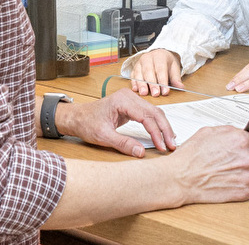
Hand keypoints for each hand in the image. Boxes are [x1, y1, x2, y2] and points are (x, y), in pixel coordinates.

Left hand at [58, 87, 177, 155]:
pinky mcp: (132, 106)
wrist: (77, 117)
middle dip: (164, 130)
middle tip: (171, 145)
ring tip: (170, 142)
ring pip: (154, 112)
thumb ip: (123, 144)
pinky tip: (162, 135)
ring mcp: (131, 100)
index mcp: (122, 100)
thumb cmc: (87, 123)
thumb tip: (140, 152)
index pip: (146, 117)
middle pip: (155, 112)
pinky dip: (157, 125)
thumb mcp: (103, 136)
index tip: (162, 146)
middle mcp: (129, 96)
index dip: (156, 133)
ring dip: (163, 127)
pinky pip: (149, 114)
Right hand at [129, 49, 183, 95]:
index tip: (165, 92)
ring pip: (139, 73)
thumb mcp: (174, 67)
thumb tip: (180, 87)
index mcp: (159, 56)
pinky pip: (133, 75)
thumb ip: (176, 78)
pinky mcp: (134, 68)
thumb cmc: (166, 62)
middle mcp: (148, 58)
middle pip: (149, 71)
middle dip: (152, 84)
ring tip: (144, 93)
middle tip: (155, 94)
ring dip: (141, 84)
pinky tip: (136, 90)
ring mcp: (139, 63)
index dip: (163, 81)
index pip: (161, 69)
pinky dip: (134, 83)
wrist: (159, 54)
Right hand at [168, 126, 248, 203]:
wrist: (180, 178)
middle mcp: (246, 156)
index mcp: (240, 139)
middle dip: (246, 159)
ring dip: (244, 172)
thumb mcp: (208, 132)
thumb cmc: (190, 156)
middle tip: (230, 162)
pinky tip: (231, 182)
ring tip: (226, 173)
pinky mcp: (244, 191)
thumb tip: (240, 133)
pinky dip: (245, 185)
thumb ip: (230, 132)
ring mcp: (247, 175)